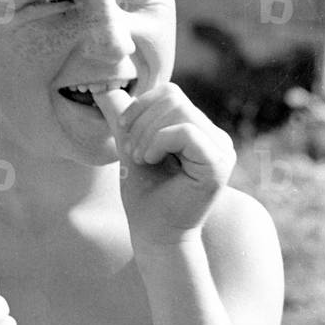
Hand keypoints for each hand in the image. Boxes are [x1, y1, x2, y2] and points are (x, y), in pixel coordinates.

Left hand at [95, 83, 235, 248]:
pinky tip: (151, 161)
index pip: (171, 93)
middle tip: (132, 151)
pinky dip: (159, 142)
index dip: (142, 104)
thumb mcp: (131, 147)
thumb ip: (124, 119)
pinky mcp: (218, 164)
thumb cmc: (145, 196)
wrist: (154, 234)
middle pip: (174, 98)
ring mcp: (221, 150)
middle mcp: (215, 137)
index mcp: (199, 131)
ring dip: (148, 134)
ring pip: (180, 111)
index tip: (123, 129)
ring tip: (141, 158)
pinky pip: (185, 132)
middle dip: (142, 121)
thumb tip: (103, 90)